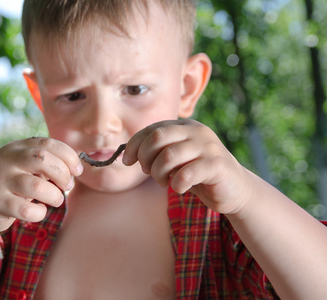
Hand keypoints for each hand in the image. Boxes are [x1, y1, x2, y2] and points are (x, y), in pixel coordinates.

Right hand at [0, 137, 82, 231]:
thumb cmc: (14, 184)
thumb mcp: (27, 167)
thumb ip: (48, 162)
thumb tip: (76, 167)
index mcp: (17, 147)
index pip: (48, 143)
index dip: (69, 156)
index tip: (78, 171)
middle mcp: (6, 160)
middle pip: (43, 159)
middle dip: (62, 174)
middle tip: (67, 186)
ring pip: (38, 187)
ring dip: (55, 196)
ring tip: (56, 199)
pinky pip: (27, 210)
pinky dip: (40, 213)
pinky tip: (39, 211)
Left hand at [123, 119, 251, 214]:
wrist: (235, 189)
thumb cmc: (198, 174)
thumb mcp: (175, 159)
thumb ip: (157, 152)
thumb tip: (127, 153)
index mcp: (184, 126)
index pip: (151, 129)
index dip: (134, 145)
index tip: (127, 161)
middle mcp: (196, 131)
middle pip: (157, 137)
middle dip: (145, 158)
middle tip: (148, 172)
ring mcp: (208, 146)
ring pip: (168, 156)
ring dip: (159, 174)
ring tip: (165, 182)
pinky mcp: (217, 164)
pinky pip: (186, 174)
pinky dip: (176, 184)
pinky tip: (180, 188)